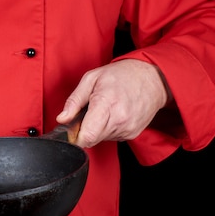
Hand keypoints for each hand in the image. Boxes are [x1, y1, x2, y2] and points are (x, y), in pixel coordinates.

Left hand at [56, 59, 172, 147]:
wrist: (152, 78)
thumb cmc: (121, 75)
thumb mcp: (91, 79)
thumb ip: (74, 101)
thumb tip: (62, 118)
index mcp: (106, 104)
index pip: (87, 136)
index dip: (75, 136)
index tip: (73, 129)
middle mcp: (119, 119)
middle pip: (92, 139)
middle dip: (85, 130)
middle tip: (89, 112)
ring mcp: (128, 128)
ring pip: (101, 139)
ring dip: (98, 128)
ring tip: (105, 109)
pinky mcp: (133, 134)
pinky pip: (112, 137)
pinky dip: (109, 128)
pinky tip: (114, 114)